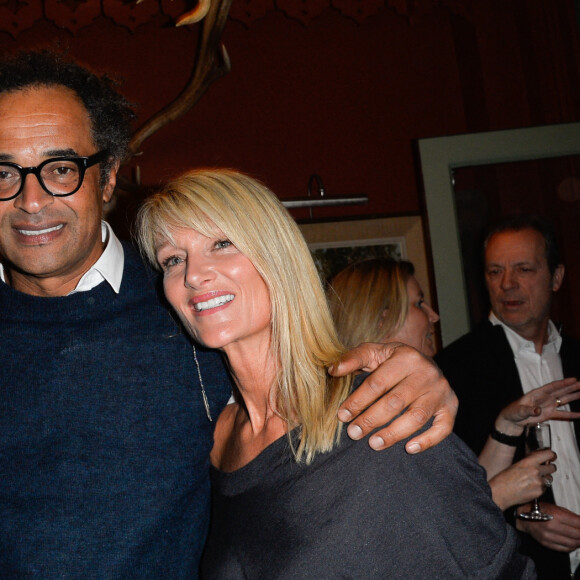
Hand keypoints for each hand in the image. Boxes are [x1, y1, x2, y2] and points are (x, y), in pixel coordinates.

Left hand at [330, 342, 456, 452]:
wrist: (423, 362)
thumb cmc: (392, 361)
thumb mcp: (374, 352)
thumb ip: (353, 359)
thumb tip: (332, 369)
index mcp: (406, 357)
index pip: (377, 383)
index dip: (358, 401)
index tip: (342, 416)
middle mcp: (427, 372)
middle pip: (395, 401)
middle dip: (371, 419)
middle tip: (353, 433)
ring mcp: (440, 390)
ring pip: (417, 417)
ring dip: (394, 433)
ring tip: (374, 444)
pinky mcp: (451, 406)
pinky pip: (443, 428)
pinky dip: (428, 440)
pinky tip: (409, 448)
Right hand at [488, 450, 556, 510]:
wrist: (501, 492)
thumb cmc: (505, 478)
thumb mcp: (517, 464)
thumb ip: (530, 461)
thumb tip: (540, 459)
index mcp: (529, 461)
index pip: (548, 455)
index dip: (552, 455)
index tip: (552, 457)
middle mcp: (536, 471)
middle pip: (552, 468)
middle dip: (549, 468)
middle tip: (544, 469)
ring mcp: (539, 482)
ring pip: (550, 479)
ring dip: (545, 479)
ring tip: (534, 480)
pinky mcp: (540, 492)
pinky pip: (545, 488)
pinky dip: (540, 487)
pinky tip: (531, 487)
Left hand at [495, 377, 579, 435]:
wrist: (514, 420)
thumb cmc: (514, 412)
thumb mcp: (519, 411)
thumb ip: (528, 410)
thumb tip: (537, 411)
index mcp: (537, 393)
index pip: (552, 387)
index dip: (562, 383)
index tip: (573, 379)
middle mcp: (545, 398)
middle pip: (560, 391)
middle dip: (571, 387)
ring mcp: (548, 405)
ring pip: (563, 400)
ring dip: (573, 396)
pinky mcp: (550, 414)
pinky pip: (562, 414)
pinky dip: (571, 415)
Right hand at [516, 503, 579, 551]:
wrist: (522, 516)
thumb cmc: (540, 509)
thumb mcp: (555, 507)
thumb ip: (570, 515)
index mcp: (556, 514)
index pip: (578, 523)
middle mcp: (553, 526)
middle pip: (577, 534)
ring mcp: (549, 536)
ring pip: (573, 543)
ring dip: (579, 541)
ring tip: (579, 538)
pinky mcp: (546, 543)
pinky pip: (564, 548)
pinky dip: (572, 547)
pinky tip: (574, 543)